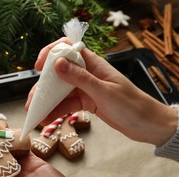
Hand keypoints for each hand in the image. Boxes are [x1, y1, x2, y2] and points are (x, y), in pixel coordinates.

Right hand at [26, 37, 177, 146]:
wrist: (146, 124)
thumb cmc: (131, 104)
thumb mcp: (104, 91)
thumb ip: (80, 78)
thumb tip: (57, 64)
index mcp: (93, 64)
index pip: (68, 49)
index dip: (51, 53)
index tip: (38, 66)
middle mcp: (87, 74)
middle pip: (59, 75)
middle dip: (43, 88)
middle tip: (32, 102)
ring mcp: (85, 88)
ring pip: (60, 92)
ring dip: (47, 103)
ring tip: (37, 115)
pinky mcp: (86, 102)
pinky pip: (67, 105)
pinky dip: (57, 112)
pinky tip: (48, 119)